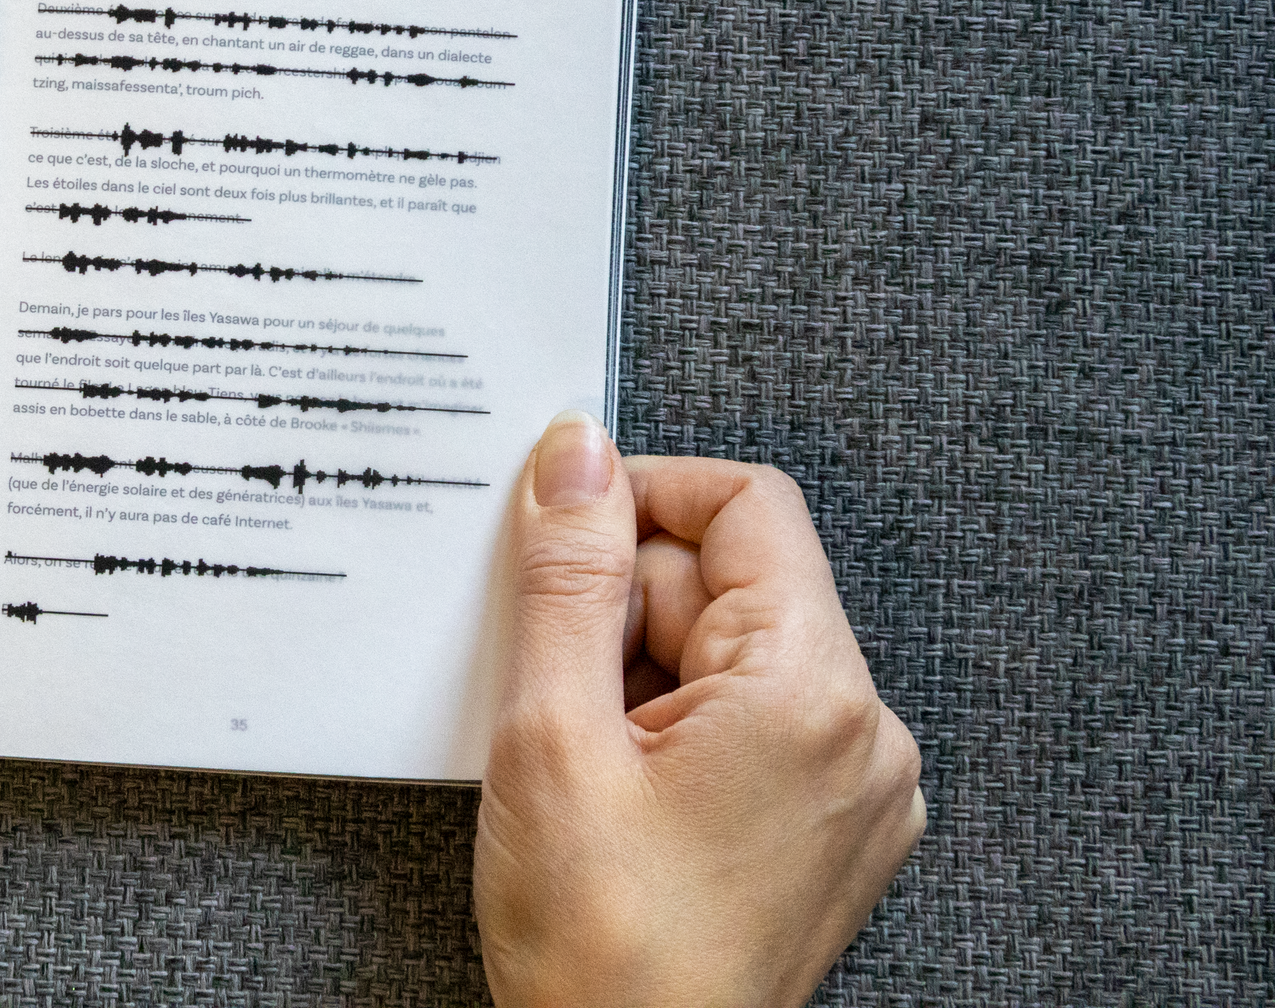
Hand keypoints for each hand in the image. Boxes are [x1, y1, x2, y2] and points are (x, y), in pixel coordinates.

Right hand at [474, 413, 923, 1007]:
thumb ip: (567, 575)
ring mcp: (851, 789)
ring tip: (576, 760)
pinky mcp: (823, 831)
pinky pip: (742, 722)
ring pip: (725, 653)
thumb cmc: (604, 952)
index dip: (639, 495)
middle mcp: (861, 733)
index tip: (557, 529)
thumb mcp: (551, 733)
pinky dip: (663, 727)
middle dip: (620, 607)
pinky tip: (608, 788)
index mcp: (814, 692)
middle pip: (729, 582)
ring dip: (633, 673)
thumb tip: (577, 455)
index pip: (746, 504)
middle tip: (547, 687)